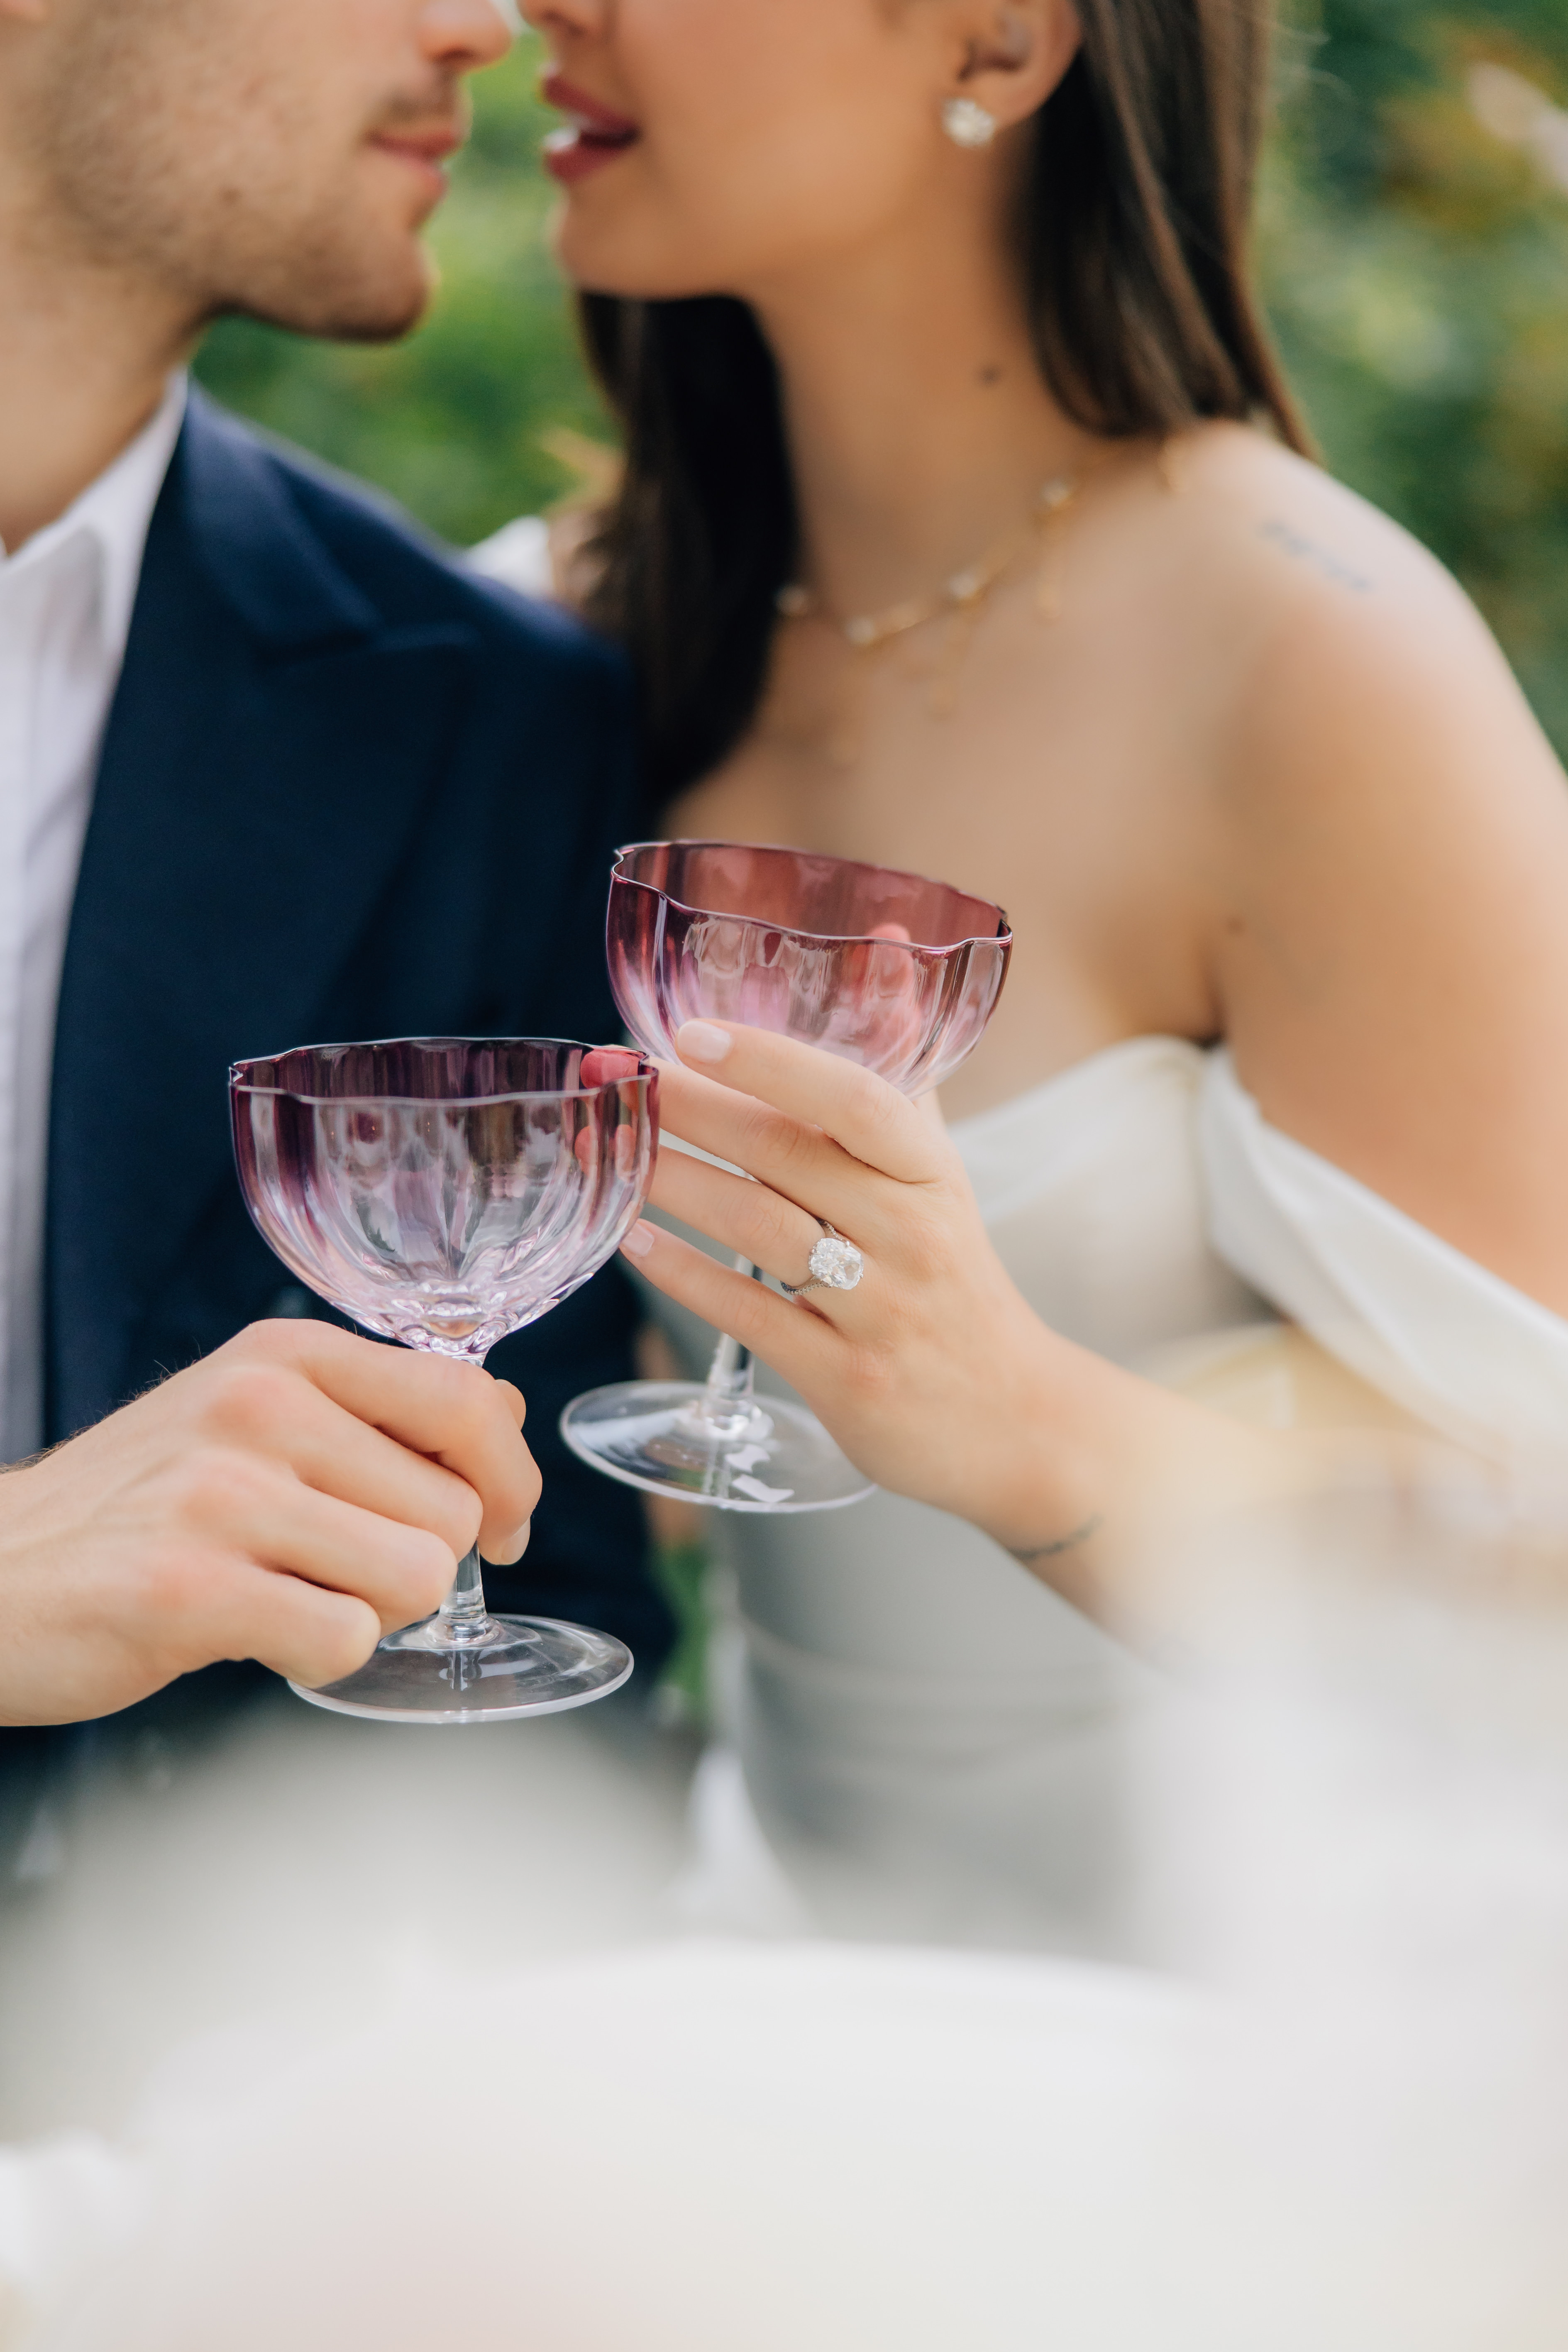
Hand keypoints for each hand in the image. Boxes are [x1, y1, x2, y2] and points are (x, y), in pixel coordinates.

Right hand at [0, 1322, 539, 1725]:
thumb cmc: (140, 1505)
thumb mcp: (253, 1414)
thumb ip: (379, 1410)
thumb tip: (504, 1411)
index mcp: (287, 1358)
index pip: (467, 1398)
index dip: (510, 1478)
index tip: (503, 1525)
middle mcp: (259, 1408)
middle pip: (454, 1511)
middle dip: (420, 1563)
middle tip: (341, 1572)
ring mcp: (222, 1497)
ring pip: (416, 1577)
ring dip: (374, 1611)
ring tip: (295, 1596)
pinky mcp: (189, 1590)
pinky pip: (346, 1640)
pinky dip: (323, 1657)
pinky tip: (263, 1635)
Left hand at [623, 1021, 1286, 1621]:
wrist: (1016, 1420)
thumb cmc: (955, 1275)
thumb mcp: (938, 1166)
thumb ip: (903, 1058)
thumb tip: (881, 940)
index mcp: (932, 1174)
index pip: (856, 1099)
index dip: (773, 1062)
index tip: (693, 1031)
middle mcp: (912, 1234)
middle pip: (789, 1156)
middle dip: (694, 1111)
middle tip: (616, 1079)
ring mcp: (880, 1310)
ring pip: (762, 1231)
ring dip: (676, 1184)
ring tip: (608, 1148)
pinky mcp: (847, 1379)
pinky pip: (754, 1316)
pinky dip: (689, 1276)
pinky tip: (632, 1242)